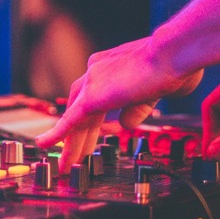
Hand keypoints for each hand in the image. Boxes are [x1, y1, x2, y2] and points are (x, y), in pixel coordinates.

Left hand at [36, 36, 202, 172]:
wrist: (173, 53)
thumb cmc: (174, 65)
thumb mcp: (153, 92)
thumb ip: (136, 107)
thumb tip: (125, 124)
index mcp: (111, 65)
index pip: (93, 95)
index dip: (89, 117)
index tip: (89, 134)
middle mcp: (97, 70)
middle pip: (80, 107)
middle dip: (78, 133)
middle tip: (76, 155)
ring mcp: (93, 81)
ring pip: (75, 117)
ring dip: (71, 142)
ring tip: (67, 165)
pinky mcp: (93, 95)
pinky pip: (71, 119)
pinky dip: (57, 133)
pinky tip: (45, 145)